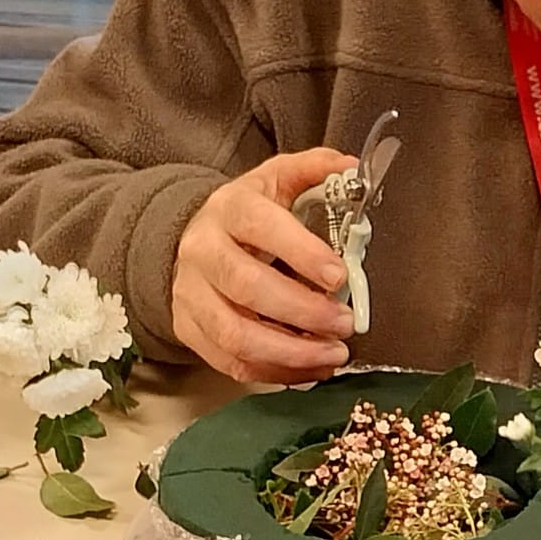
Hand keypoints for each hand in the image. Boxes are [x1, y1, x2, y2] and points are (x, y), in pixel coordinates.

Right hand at [172, 148, 357, 383]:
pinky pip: (229, 361)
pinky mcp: (189, 328)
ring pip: (235, 333)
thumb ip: (315, 169)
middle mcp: (203, 251)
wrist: (194, 239)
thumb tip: (352, 167)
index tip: (339, 276)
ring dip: (290, 352)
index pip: (261, 226)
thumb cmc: (248, 213)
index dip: (301, 252)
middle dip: (303, 311)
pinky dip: (274, 372)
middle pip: (247, 287)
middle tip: (345, 323)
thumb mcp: (278, 179)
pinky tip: (310, 368)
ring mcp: (191, 293)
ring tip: (333, 354)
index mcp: (230, 208)